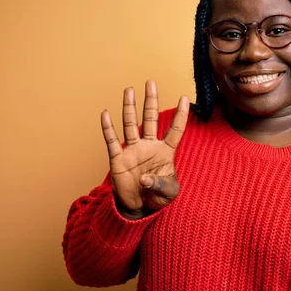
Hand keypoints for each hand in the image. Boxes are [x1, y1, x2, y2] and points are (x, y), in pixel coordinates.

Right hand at [100, 81, 188, 217]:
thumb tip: (144, 178)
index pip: (174, 130)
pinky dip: (108, 128)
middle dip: (151, 101)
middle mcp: (149, 146)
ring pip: (131, 124)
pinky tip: (105, 114)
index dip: (180, 115)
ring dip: (129, 107)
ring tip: (129, 90)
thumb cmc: (157, 197)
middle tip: (151, 83)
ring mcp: (133, 151)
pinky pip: (112, 141)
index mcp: (165, 152)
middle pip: (150, 119)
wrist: (139, 208)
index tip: (185, 97)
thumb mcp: (167, 193)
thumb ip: (160, 184)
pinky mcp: (118, 159)